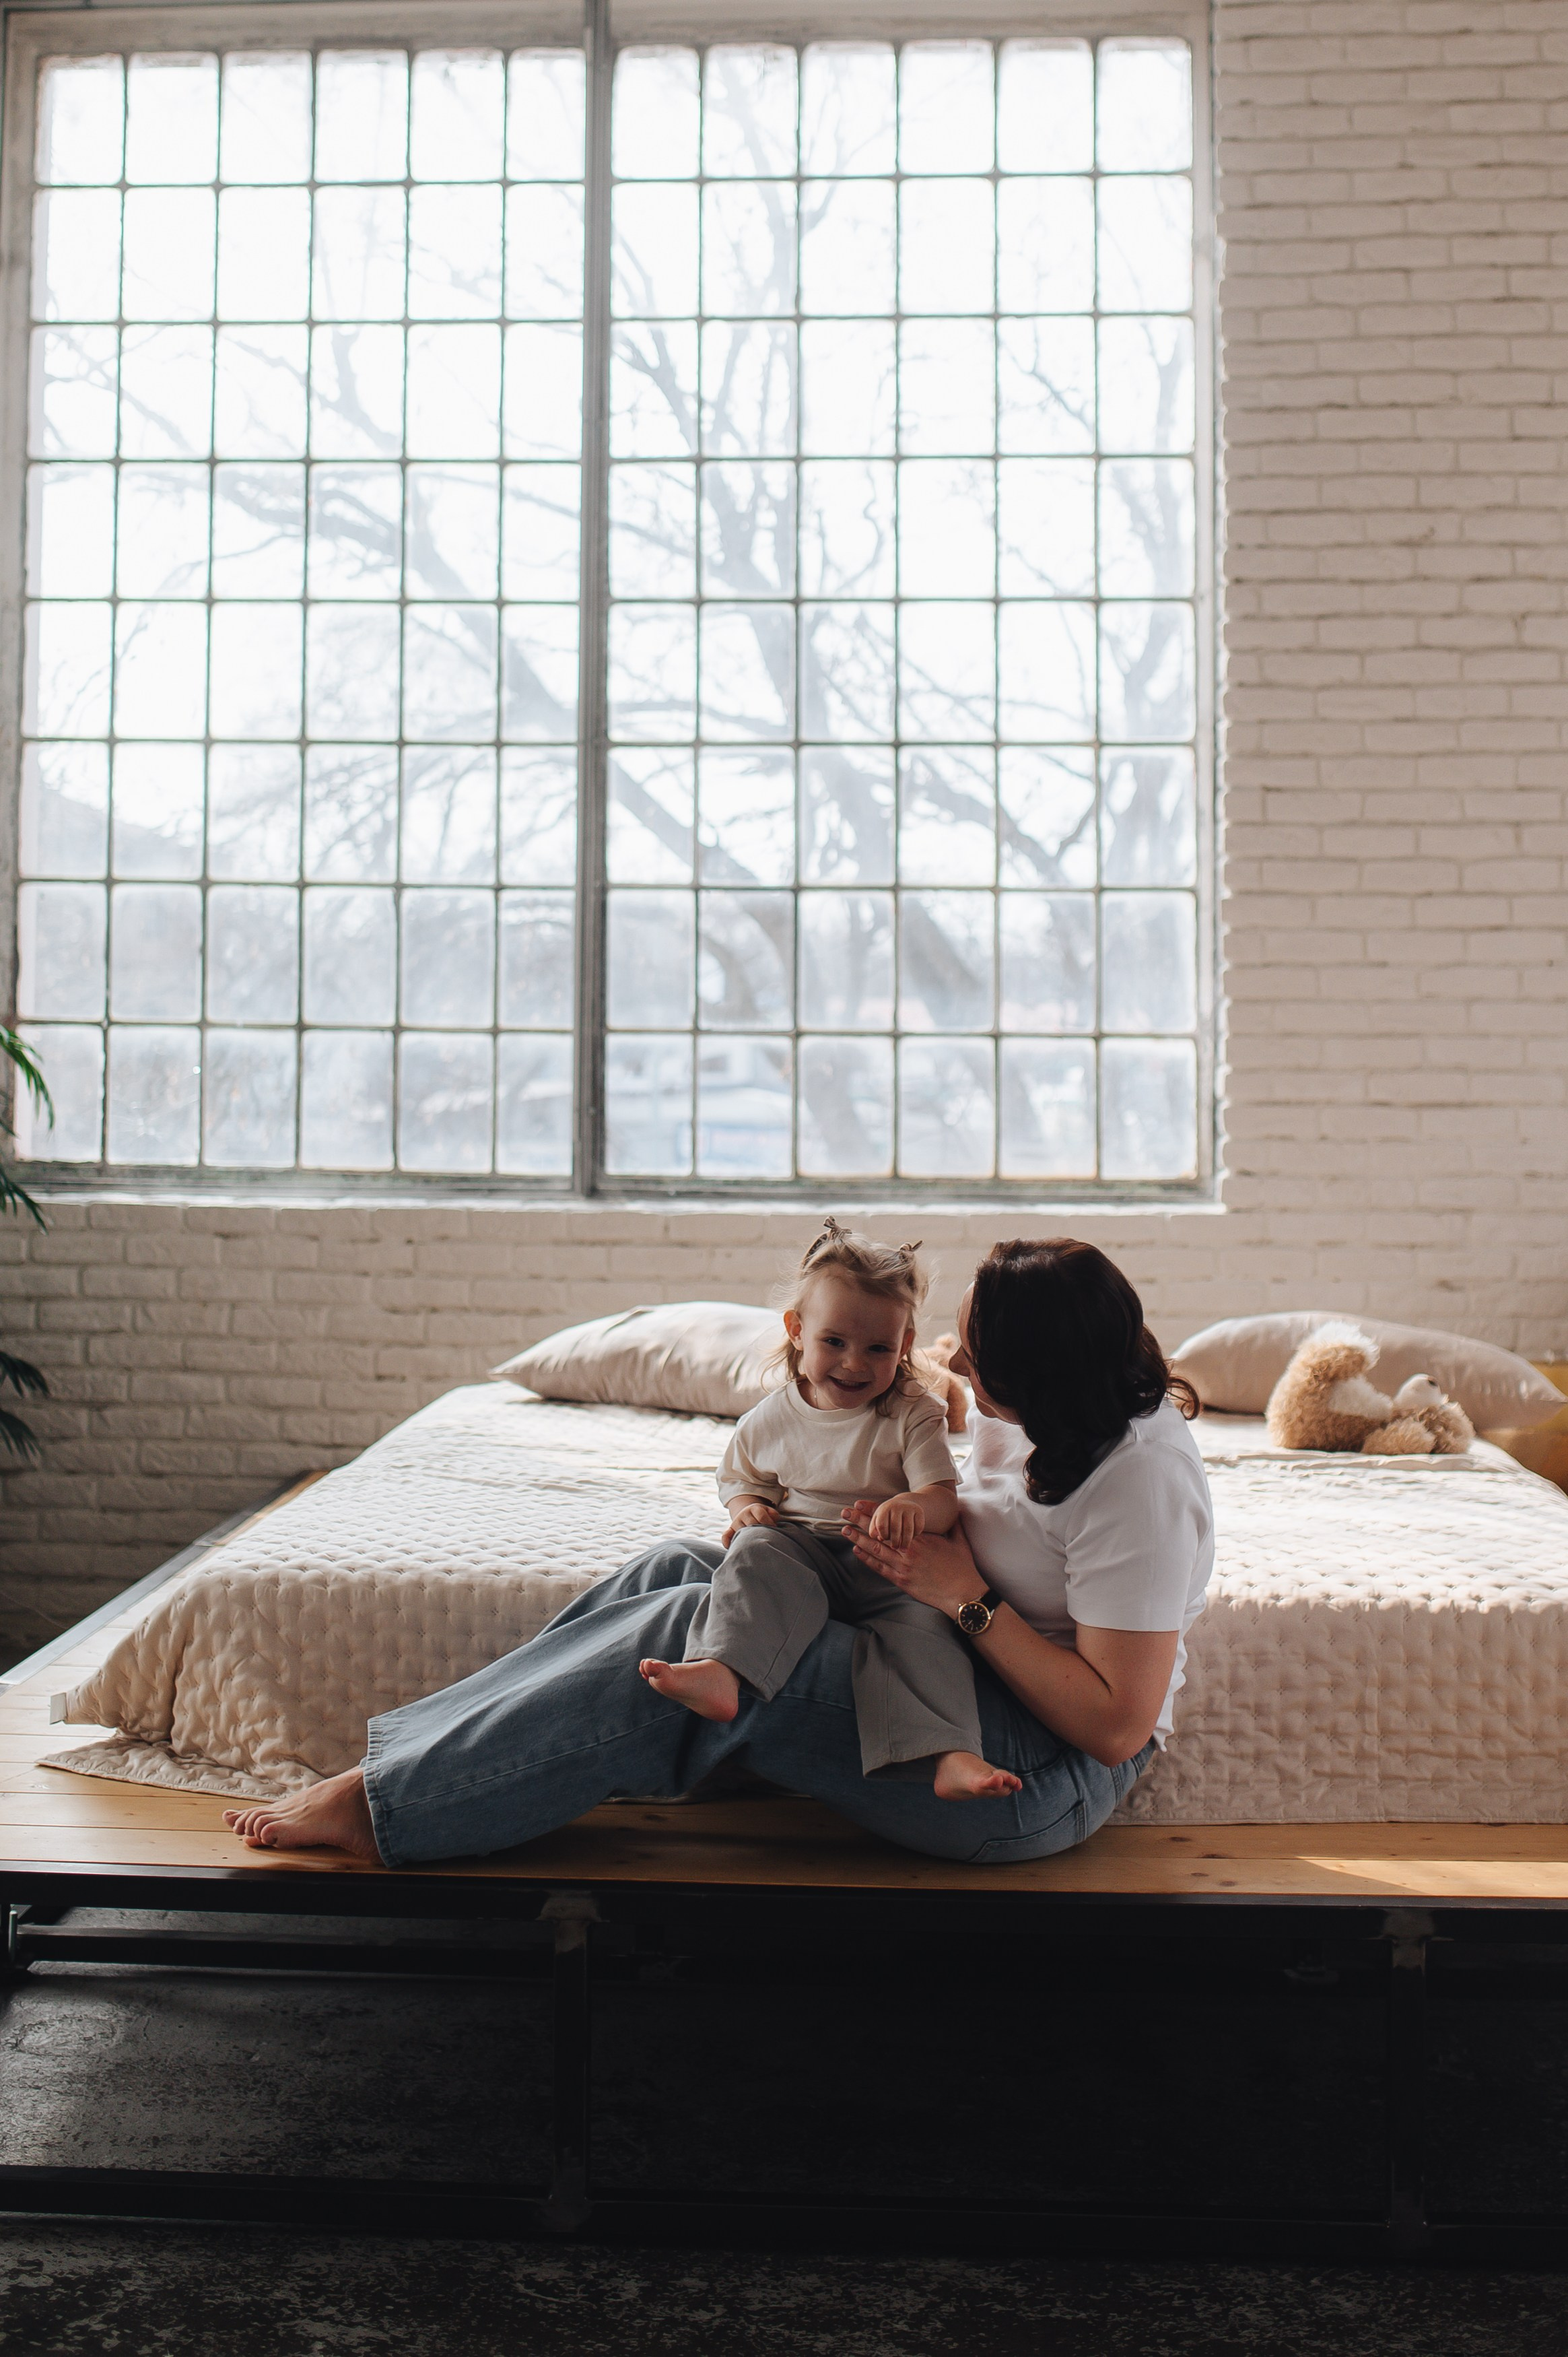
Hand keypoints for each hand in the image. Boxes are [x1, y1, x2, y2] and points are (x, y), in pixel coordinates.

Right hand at [722, 1499, 778, 1546]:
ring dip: (747, 1538)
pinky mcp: (730, 1529)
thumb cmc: (762, 1516)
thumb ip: (773, 1515)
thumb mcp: (769, 1511)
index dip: (769, 1524)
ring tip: (755, 1545)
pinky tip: (729, 1546)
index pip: (761, 1516)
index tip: (774, 1530)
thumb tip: (773, 1523)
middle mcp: (744, 1514)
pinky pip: (726, 1535)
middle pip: (751, 1524)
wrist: (748, 1513)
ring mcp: (736, 1522)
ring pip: (740, 1530)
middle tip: (765, 1539)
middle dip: (759, 1532)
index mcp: (754, 1508)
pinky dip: (726, 1540)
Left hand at [842, 1499, 987, 1621]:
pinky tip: (857, 1551)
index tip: (861, 1503)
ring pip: (875, 1550)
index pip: (892, 1521)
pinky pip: (880, 1568)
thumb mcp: (959, 1540)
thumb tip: (957, 1511)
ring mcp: (903, 1567)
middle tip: (845, 1512)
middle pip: (879, 1533)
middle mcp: (908, 1550)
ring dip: (858, 1539)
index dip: (874, 1511)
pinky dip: (867, 1559)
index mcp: (920, 1538)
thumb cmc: (962, 1567)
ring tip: (845, 1529)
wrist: (961, 1592)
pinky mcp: (902, 1581)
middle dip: (860, 1521)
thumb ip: (954, 1524)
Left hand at [868, 1493, 924, 1547]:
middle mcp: (896, 1506)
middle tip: (895, 1548)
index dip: (883, 1535)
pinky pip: (919, 1527)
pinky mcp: (919, 1511)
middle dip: (895, 1541)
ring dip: (906, 1542)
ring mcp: (909, 1507)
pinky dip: (915, 1535)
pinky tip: (911, 1538)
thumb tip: (880, 1539)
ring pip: (908, 1529)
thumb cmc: (887, 1518)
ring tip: (903, 1549)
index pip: (882, 1525)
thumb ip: (874, 1531)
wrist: (904, 1504)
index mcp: (884, 1509)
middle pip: (895, 1528)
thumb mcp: (878, 1521)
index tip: (885, 1539)